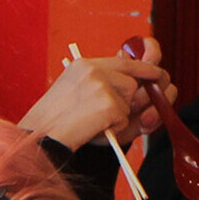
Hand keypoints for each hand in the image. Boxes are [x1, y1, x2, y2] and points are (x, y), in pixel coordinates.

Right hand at [19, 52, 170, 154]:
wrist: (40, 138)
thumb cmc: (58, 123)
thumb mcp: (80, 95)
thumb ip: (108, 85)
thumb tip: (144, 86)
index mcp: (84, 65)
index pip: (123, 61)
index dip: (145, 68)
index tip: (157, 74)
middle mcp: (93, 69)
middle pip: (133, 82)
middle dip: (136, 99)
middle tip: (120, 113)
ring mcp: (100, 84)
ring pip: (130, 100)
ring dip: (119, 116)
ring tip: (93, 121)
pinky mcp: (107, 102)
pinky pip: (125, 118)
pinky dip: (114, 128)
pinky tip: (93, 128)